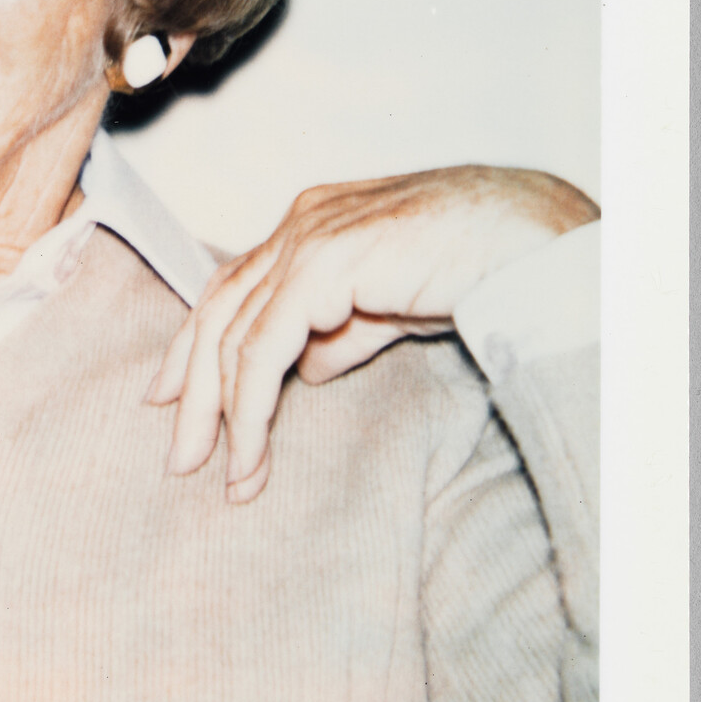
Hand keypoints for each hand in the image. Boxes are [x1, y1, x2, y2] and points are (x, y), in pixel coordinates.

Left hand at [146, 165, 598, 504]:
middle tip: (181, 456)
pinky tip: (252, 453)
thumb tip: (307, 371)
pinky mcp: (322, 265)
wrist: (530, 237)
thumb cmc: (478, 264)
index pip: (233, 287)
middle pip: (217, 309)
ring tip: (227, 477)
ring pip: (233, 333)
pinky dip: (250, 407)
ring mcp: (307, 238)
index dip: (194, 346)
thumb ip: (345, 333)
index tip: (170, 398)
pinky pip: (263, 348)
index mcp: (312, 225)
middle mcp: (299, 224)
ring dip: (222, 413)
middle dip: (191, 387)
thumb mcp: (395, 308)